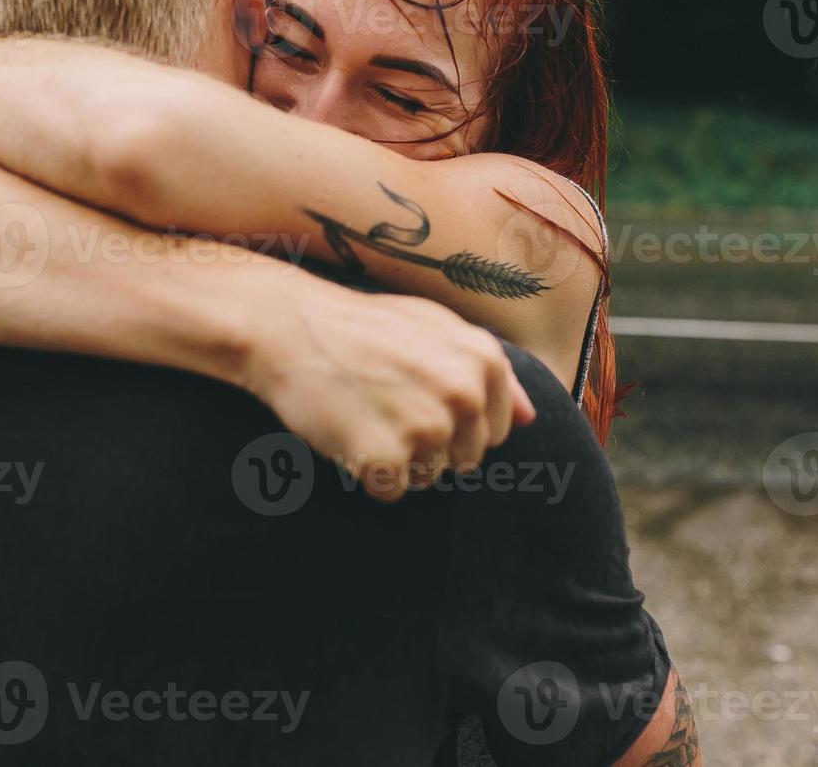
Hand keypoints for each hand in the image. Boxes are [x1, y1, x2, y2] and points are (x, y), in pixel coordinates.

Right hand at [245, 284, 535, 502]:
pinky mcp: (386, 458)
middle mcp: (465, 394)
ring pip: (428, 478)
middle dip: (428, 445)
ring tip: (365, 413)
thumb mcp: (436, 326)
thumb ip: (491, 369)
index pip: (495, 432)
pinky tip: (347, 432)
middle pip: (464, 460)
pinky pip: (388, 490)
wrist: (289, 326)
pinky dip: (365, 472)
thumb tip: (528, 419)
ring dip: (397, 460)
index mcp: (484, 361)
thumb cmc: (362, 326)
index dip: (454, 424)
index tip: (416, 398)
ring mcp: (427, 428)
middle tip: (384, 405)